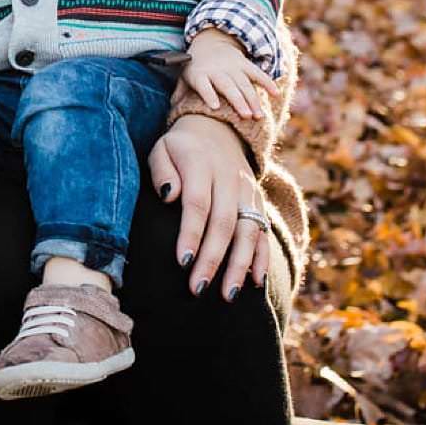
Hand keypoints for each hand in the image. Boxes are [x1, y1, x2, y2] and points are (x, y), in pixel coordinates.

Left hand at [148, 113, 271, 301]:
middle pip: (224, 223)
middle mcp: (229, 178)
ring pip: (248, 230)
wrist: (217, 129)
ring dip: (239, 265)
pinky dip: (261, 256)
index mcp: (201, 164)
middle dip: (212, 258)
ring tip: (227, 295)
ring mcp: (247, 191)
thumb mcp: (162, 149)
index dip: (191, 233)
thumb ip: (162, 171)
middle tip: (197, 287)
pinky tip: (255, 281)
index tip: (182, 261)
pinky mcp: (258, 201)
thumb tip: (169, 196)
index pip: (198, 203)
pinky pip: (263, 230)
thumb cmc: (180, 148)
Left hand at [181, 30, 275, 120]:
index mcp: (200, 74)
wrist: (209, 42)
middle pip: (227, 86)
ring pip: (244, 83)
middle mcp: (217, 71)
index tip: (215, 106)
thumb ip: (179, 93)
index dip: (209, 94)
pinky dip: (267, 82)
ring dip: (252, 99)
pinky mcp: (245, 64)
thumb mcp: (184, 77)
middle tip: (245, 116)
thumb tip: (173, 109)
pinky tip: (275, 94)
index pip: (204, 85)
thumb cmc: (195, 68)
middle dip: (237, 101)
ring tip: (259, 115)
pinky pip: (257, 73)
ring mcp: (232, 67)